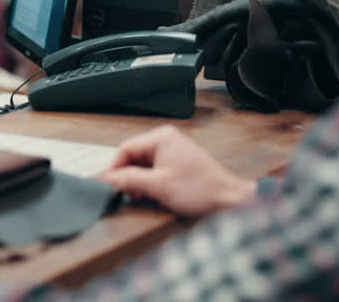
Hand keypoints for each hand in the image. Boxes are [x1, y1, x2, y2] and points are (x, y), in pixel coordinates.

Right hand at [100, 124, 254, 216]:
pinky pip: (155, 169)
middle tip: (133, 194)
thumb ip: (130, 180)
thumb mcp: (158, 186)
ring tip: (148, 196)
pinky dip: (152, 182)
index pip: (125, 148)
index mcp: (161, 138)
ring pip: (144, 164)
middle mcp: (167, 140)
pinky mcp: (179, 162)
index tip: (112, 185)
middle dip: (130, 177)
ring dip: (141, 181)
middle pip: (134, 156)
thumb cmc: (201, 190)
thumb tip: (109, 178)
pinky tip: (158, 194)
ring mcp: (174, 150)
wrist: (229, 200)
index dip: (115, 168)